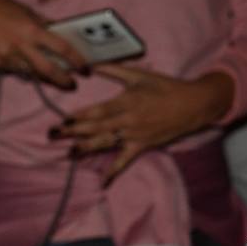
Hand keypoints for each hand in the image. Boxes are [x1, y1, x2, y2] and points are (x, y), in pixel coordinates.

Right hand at [0, 0, 83, 88]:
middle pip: (48, 70)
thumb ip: (44, 25)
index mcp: (32, 30)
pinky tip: (27, 67)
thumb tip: (62, 34)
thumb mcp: (25, 12)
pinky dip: (24, 71)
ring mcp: (5, 58)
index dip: (77, 61)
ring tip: (54, 78)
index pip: (63, 49)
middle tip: (73, 85)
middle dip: (64, 80)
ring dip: (44, 78)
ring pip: (32, 74)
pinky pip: (15, 71)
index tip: (86, 69)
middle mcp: (20, 46)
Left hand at [54, 65, 234, 180]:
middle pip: (95, 128)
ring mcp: (135, 135)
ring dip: (86, 148)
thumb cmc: (167, 87)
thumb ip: (114, 70)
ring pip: (105, 143)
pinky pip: (126, 160)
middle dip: (72, 132)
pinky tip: (102, 181)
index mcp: (126, 101)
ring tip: (68, 153)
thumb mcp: (141, 75)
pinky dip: (114, 171)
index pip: (96, 111)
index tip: (61, 119)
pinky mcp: (143, 145)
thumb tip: (91, 63)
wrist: (194, 104)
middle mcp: (128, 120)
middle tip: (52, 135)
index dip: (78, 116)